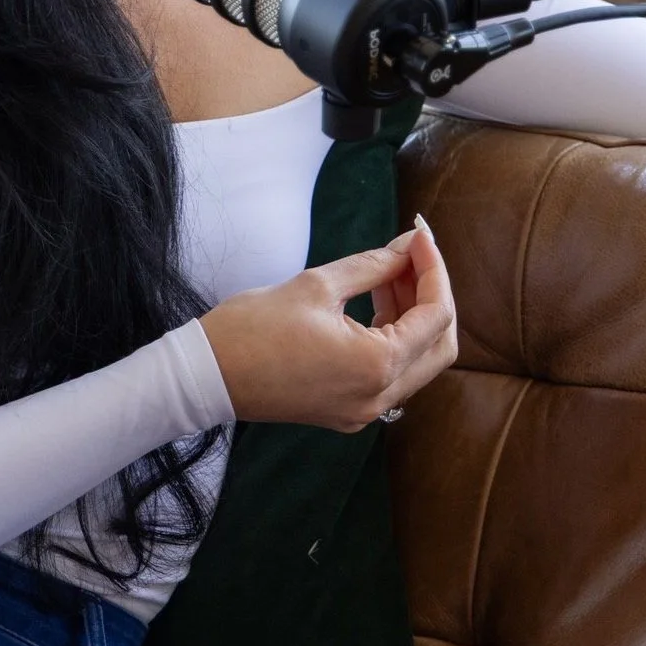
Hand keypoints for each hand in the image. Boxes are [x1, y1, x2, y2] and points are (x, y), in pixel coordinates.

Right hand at [198, 218, 456, 432]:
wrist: (207, 375)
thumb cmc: (254, 328)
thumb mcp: (319, 284)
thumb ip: (375, 265)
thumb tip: (408, 247)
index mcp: (377, 366)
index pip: (436, 315)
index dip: (433, 268)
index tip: (419, 234)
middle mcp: (380, 397)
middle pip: (439, 345)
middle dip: (432, 294)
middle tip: (412, 254)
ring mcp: (365, 410)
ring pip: (418, 360)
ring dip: (413, 314)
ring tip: (390, 270)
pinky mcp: (349, 411)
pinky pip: (391, 373)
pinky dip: (393, 336)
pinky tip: (376, 300)